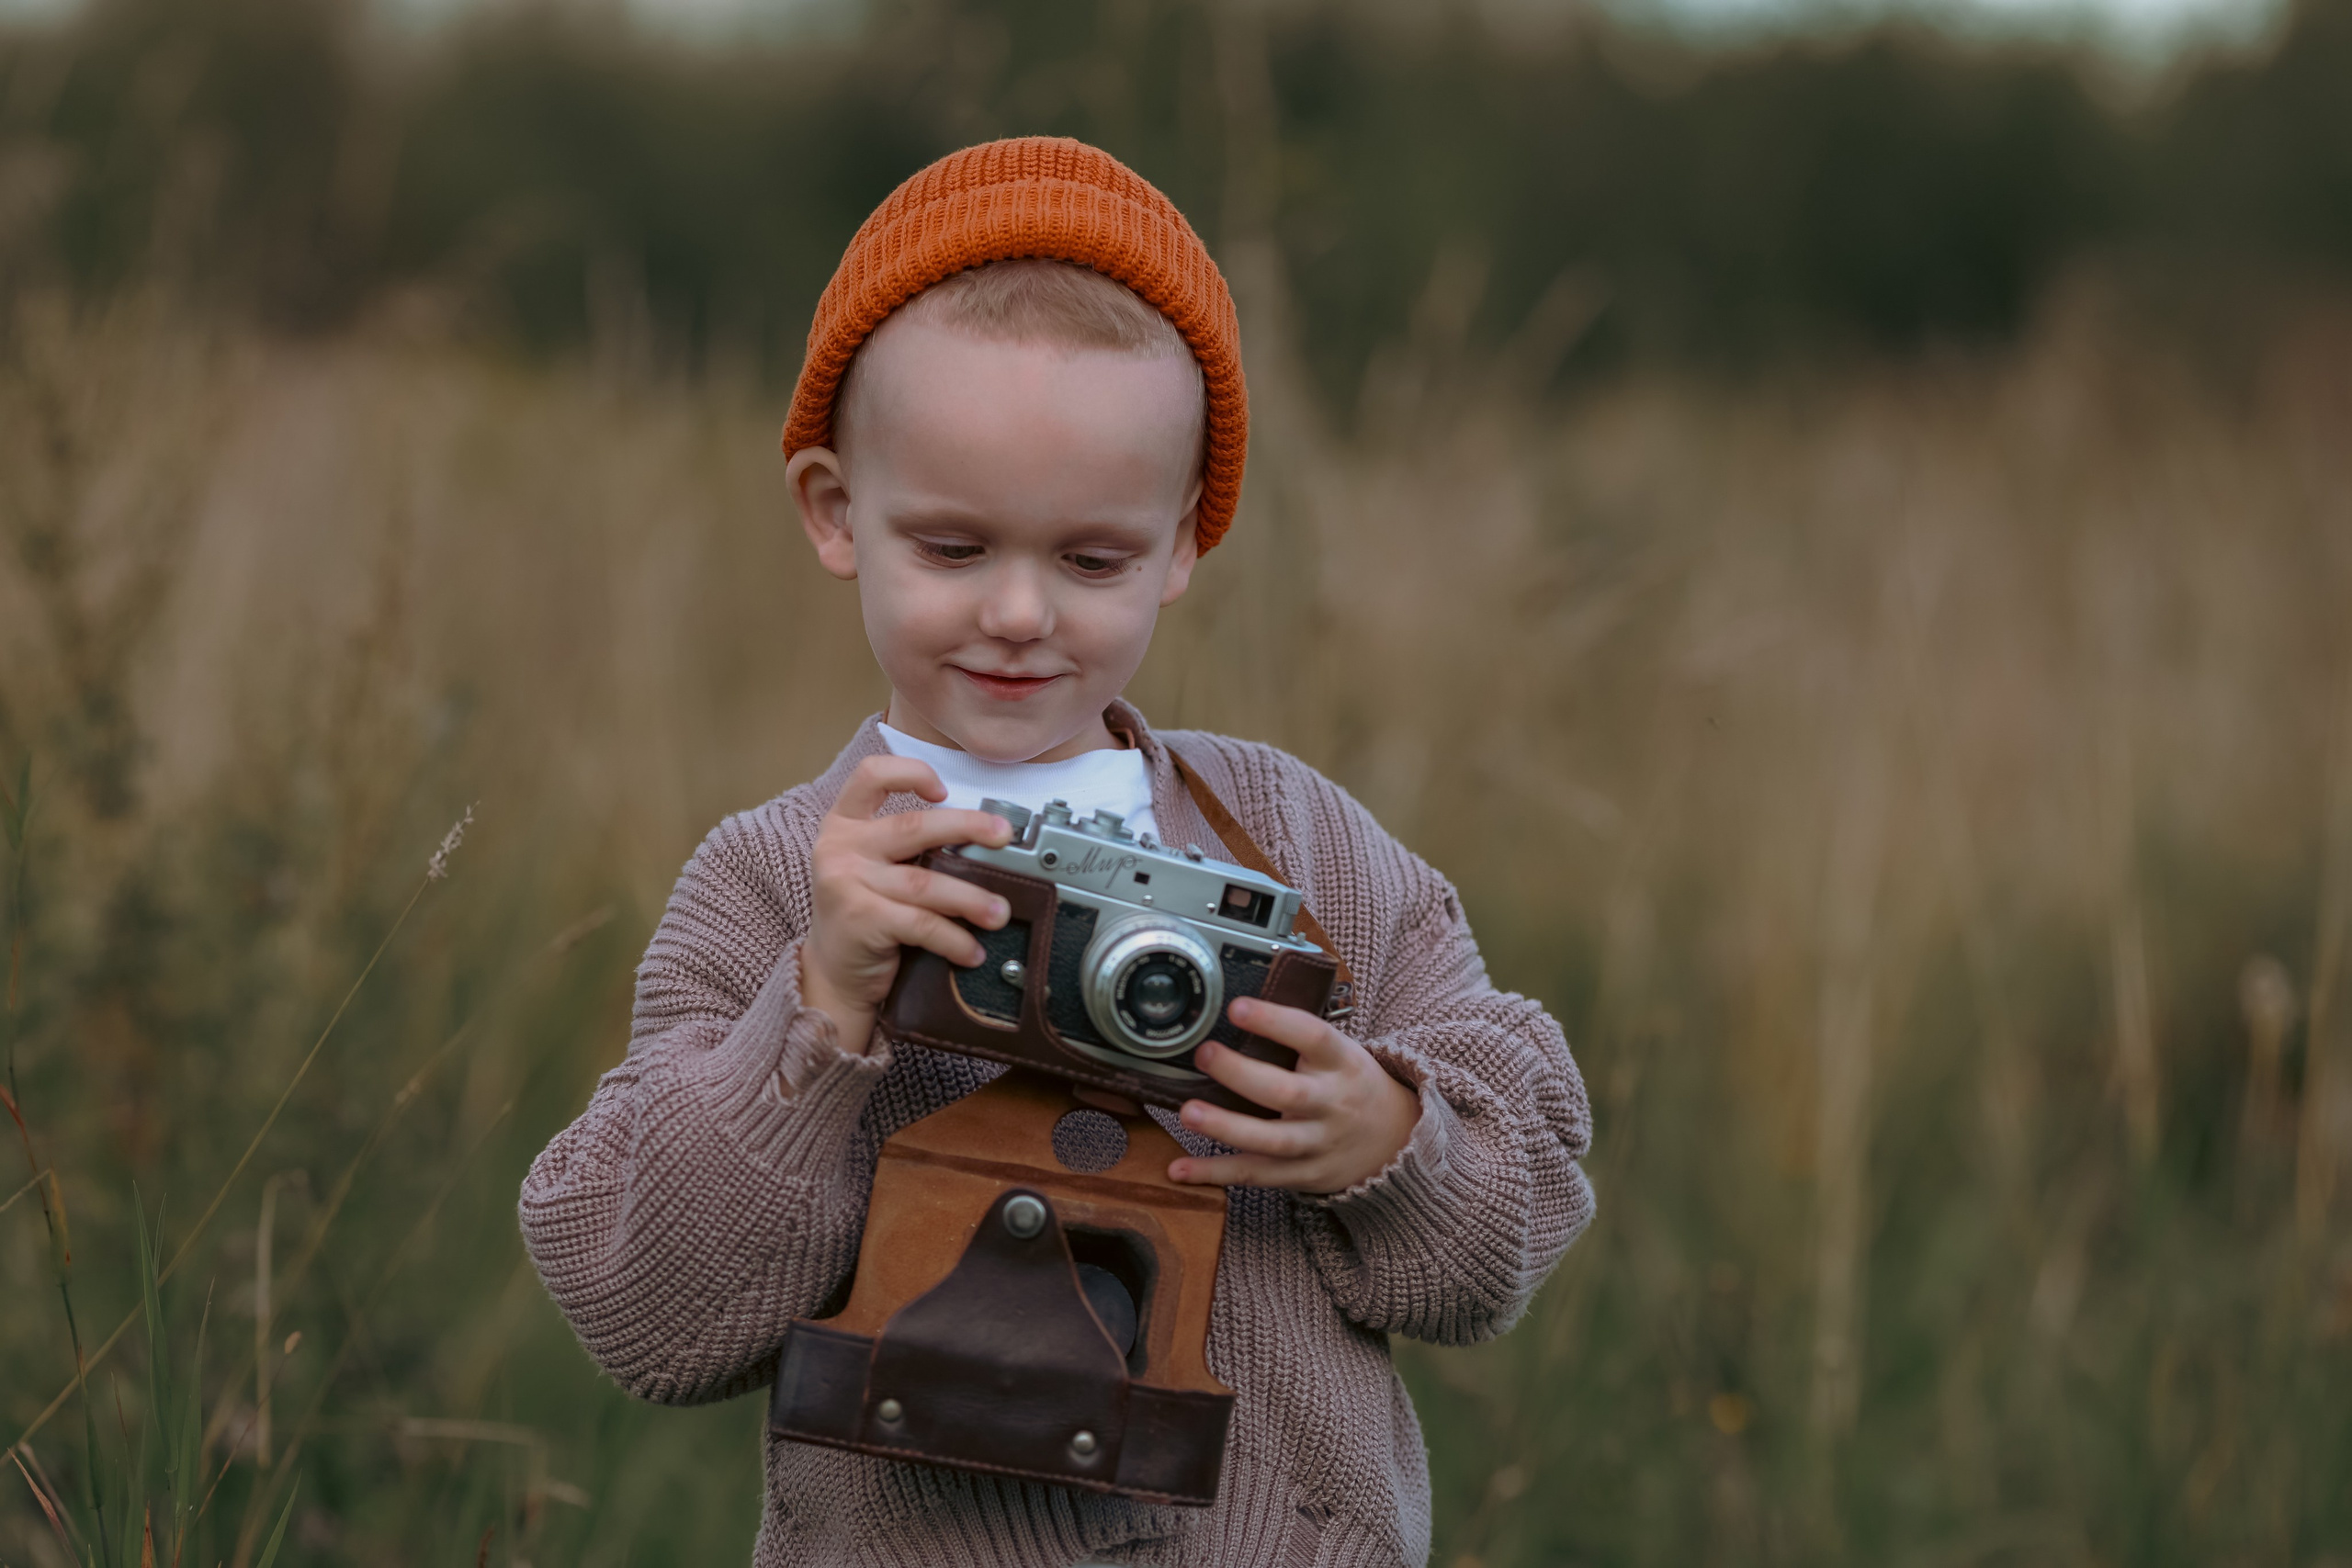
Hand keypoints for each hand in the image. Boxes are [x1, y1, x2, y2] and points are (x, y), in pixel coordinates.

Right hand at [799, 755, 1013, 1050]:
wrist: (833, 975)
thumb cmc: (865, 914)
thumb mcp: (874, 867)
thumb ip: (908, 847)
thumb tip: (982, 841)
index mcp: (845, 823)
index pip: (871, 775)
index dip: (910, 772)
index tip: (944, 790)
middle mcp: (841, 847)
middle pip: (913, 826)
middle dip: (967, 827)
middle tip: (1004, 836)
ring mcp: (847, 882)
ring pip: (925, 882)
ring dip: (971, 898)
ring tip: (999, 912)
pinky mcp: (860, 919)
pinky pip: (921, 924)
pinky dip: (954, 939)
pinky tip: (972, 951)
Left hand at [1168, 997, 1420, 1193]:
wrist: (1394, 1139)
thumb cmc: (1350, 1083)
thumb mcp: (1340, 1052)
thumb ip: (1297, 1036)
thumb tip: (1236, 1003)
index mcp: (1341, 1062)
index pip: (1312, 1036)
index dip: (1276, 1022)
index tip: (1237, 1007)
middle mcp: (1332, 1103)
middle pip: (1287, 1092)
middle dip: (1241, 1074)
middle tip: (1204, 1054)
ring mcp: (1318, 1143)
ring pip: (1271, 1140)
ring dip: (1226, 1127)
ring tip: (1187, 1112)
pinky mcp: (1302, 1175)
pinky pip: (1256, 1175)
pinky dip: (1216, 1174)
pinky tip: (1180, 1169)